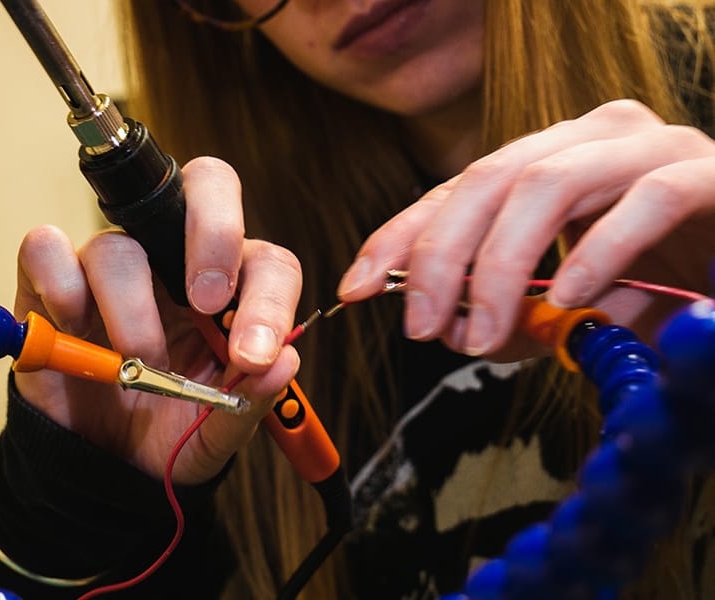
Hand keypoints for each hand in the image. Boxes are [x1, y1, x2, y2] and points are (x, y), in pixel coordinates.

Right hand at [13, 157, 302, 484]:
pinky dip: (59, 285)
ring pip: (120, 244)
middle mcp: (176, 262)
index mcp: (231, 294)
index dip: (268, 302)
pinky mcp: (52, 281)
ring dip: (131, 309)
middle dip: (214, 232)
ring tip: (135, 363)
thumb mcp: (217, 432)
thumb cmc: (166, 434)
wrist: (99, 465)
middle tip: (205, 301)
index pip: (267, 264)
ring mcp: (114, 266)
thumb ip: (252, 399)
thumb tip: (284, 363)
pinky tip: (70, 328)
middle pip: (208, 186)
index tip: (251, 356)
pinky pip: (46, 249)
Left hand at [338, 99, 714, 359]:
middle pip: (486, 178)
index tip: (355, 284)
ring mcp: (649, 147)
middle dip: (439, 256)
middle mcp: (590, 139)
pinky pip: (645, 201)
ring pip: (548, 184)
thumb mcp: (565, 304)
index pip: (454, 190)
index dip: (400, 235)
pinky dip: (598, 254)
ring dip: (501, 267)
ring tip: (482, 332)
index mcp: (548, 162)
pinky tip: (572, 299)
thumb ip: (512, 312)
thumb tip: (452, 329)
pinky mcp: (707, 174)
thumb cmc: (660, 286)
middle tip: (420, 325)